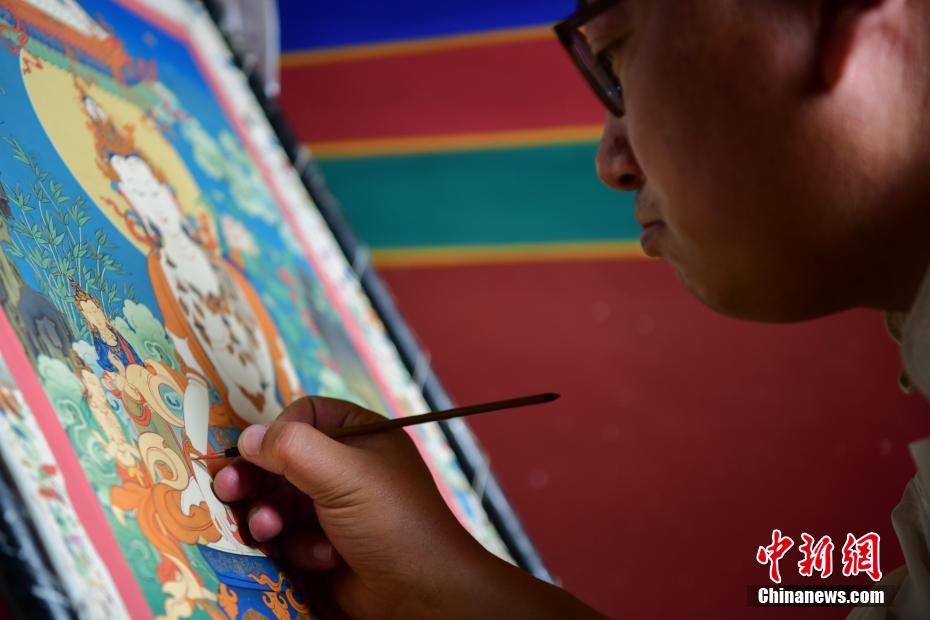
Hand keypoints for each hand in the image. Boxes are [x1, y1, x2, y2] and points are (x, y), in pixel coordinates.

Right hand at [212, 396, 600, 618]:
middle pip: (282, 459)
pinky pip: (289, 535)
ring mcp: (334, 505)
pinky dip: (297, 545)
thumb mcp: (345, 474)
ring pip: (278, 500)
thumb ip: (293, 448)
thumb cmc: (393, 522)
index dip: (276, 431)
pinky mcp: (324, 541)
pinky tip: (322, 557)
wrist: (420, 592)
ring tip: (270, 528)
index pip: (305, 415)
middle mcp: (346, 465)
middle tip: (228, 488)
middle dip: (257, 477)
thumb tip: (247, 437)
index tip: (255, 451)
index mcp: (361, 435)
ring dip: (270, 515)